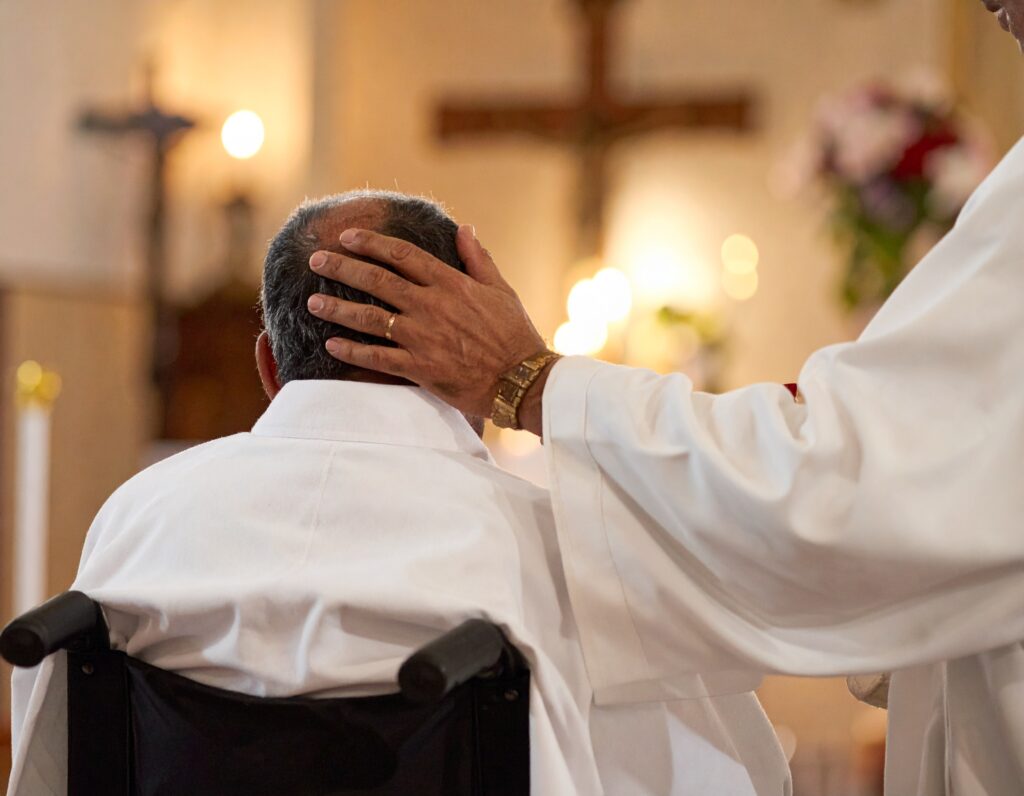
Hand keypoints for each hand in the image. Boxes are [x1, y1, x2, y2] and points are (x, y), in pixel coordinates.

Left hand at [306, 225, 548, 419]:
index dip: (371, 243)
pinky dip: (352, 351)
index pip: (402, 255)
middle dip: (342, 268)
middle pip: (377, 280)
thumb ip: (478, 259)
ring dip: (338, 309)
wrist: (521, 380)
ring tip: (312, 302)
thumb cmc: (515, 335)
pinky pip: (377, 358)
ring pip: (370, 318)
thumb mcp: (501, 290)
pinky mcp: (420, 367)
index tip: (347, 237)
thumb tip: (465, 228)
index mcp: (451, 284)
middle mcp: (431, 306)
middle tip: (317, 260)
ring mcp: (423, 337)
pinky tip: (332, 345)